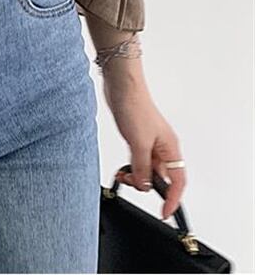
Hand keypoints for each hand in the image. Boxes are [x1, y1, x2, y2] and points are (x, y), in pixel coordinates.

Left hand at [102, 63, 186, 220]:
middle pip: (161, 177)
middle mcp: (163, 148)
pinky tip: (122, 167)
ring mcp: (150, 143)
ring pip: (147, 170)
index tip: (164, 212)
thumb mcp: (139, 143)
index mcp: (171, 149)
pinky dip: (130, 167)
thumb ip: (142, 168)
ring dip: (136, 176)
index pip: (177, 182)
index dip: (172, 199)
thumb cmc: (135, 107)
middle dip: (147, 185)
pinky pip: (137, 161)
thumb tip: (144, 186)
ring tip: (123, 174)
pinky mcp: (137, 138)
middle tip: (131, 183)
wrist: (121, 87)